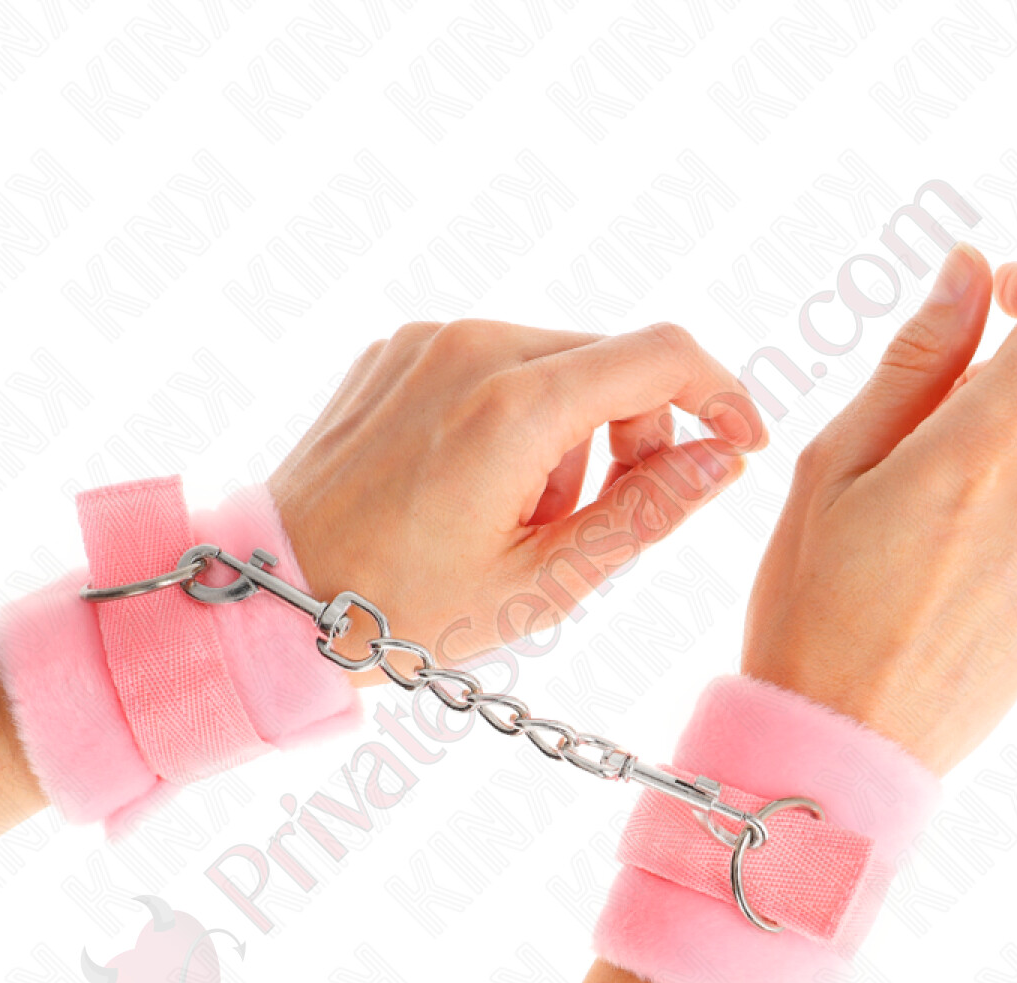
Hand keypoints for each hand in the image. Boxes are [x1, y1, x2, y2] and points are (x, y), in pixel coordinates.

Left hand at [267, 320, 763, 683]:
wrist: (278, 593)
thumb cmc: (404, 607)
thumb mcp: (543, 583)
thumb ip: (646, 512)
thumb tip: (722, 459)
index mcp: (511, 407)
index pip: (662, 355)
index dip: (721, 396)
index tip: (737, 446)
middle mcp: (468, 347)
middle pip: (611, 360)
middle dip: (632, 435)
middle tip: (593, 519)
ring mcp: (425, 341)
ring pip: (556, 363)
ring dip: (567, 433)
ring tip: (515, 514)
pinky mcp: (396, 349)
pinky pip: (495, 363)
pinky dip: (514, 416)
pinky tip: (473, 483)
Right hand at [742, 246, 1016, 773]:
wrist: (841, 742)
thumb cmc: (810, 606)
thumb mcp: (830, 471)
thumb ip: (911, 365)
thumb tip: (965, 275)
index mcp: (975, 461)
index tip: (997, 294)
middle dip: (1008, 372)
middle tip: (923, 426)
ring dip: (1009, 449)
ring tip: (923, 520)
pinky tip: (949, 567)